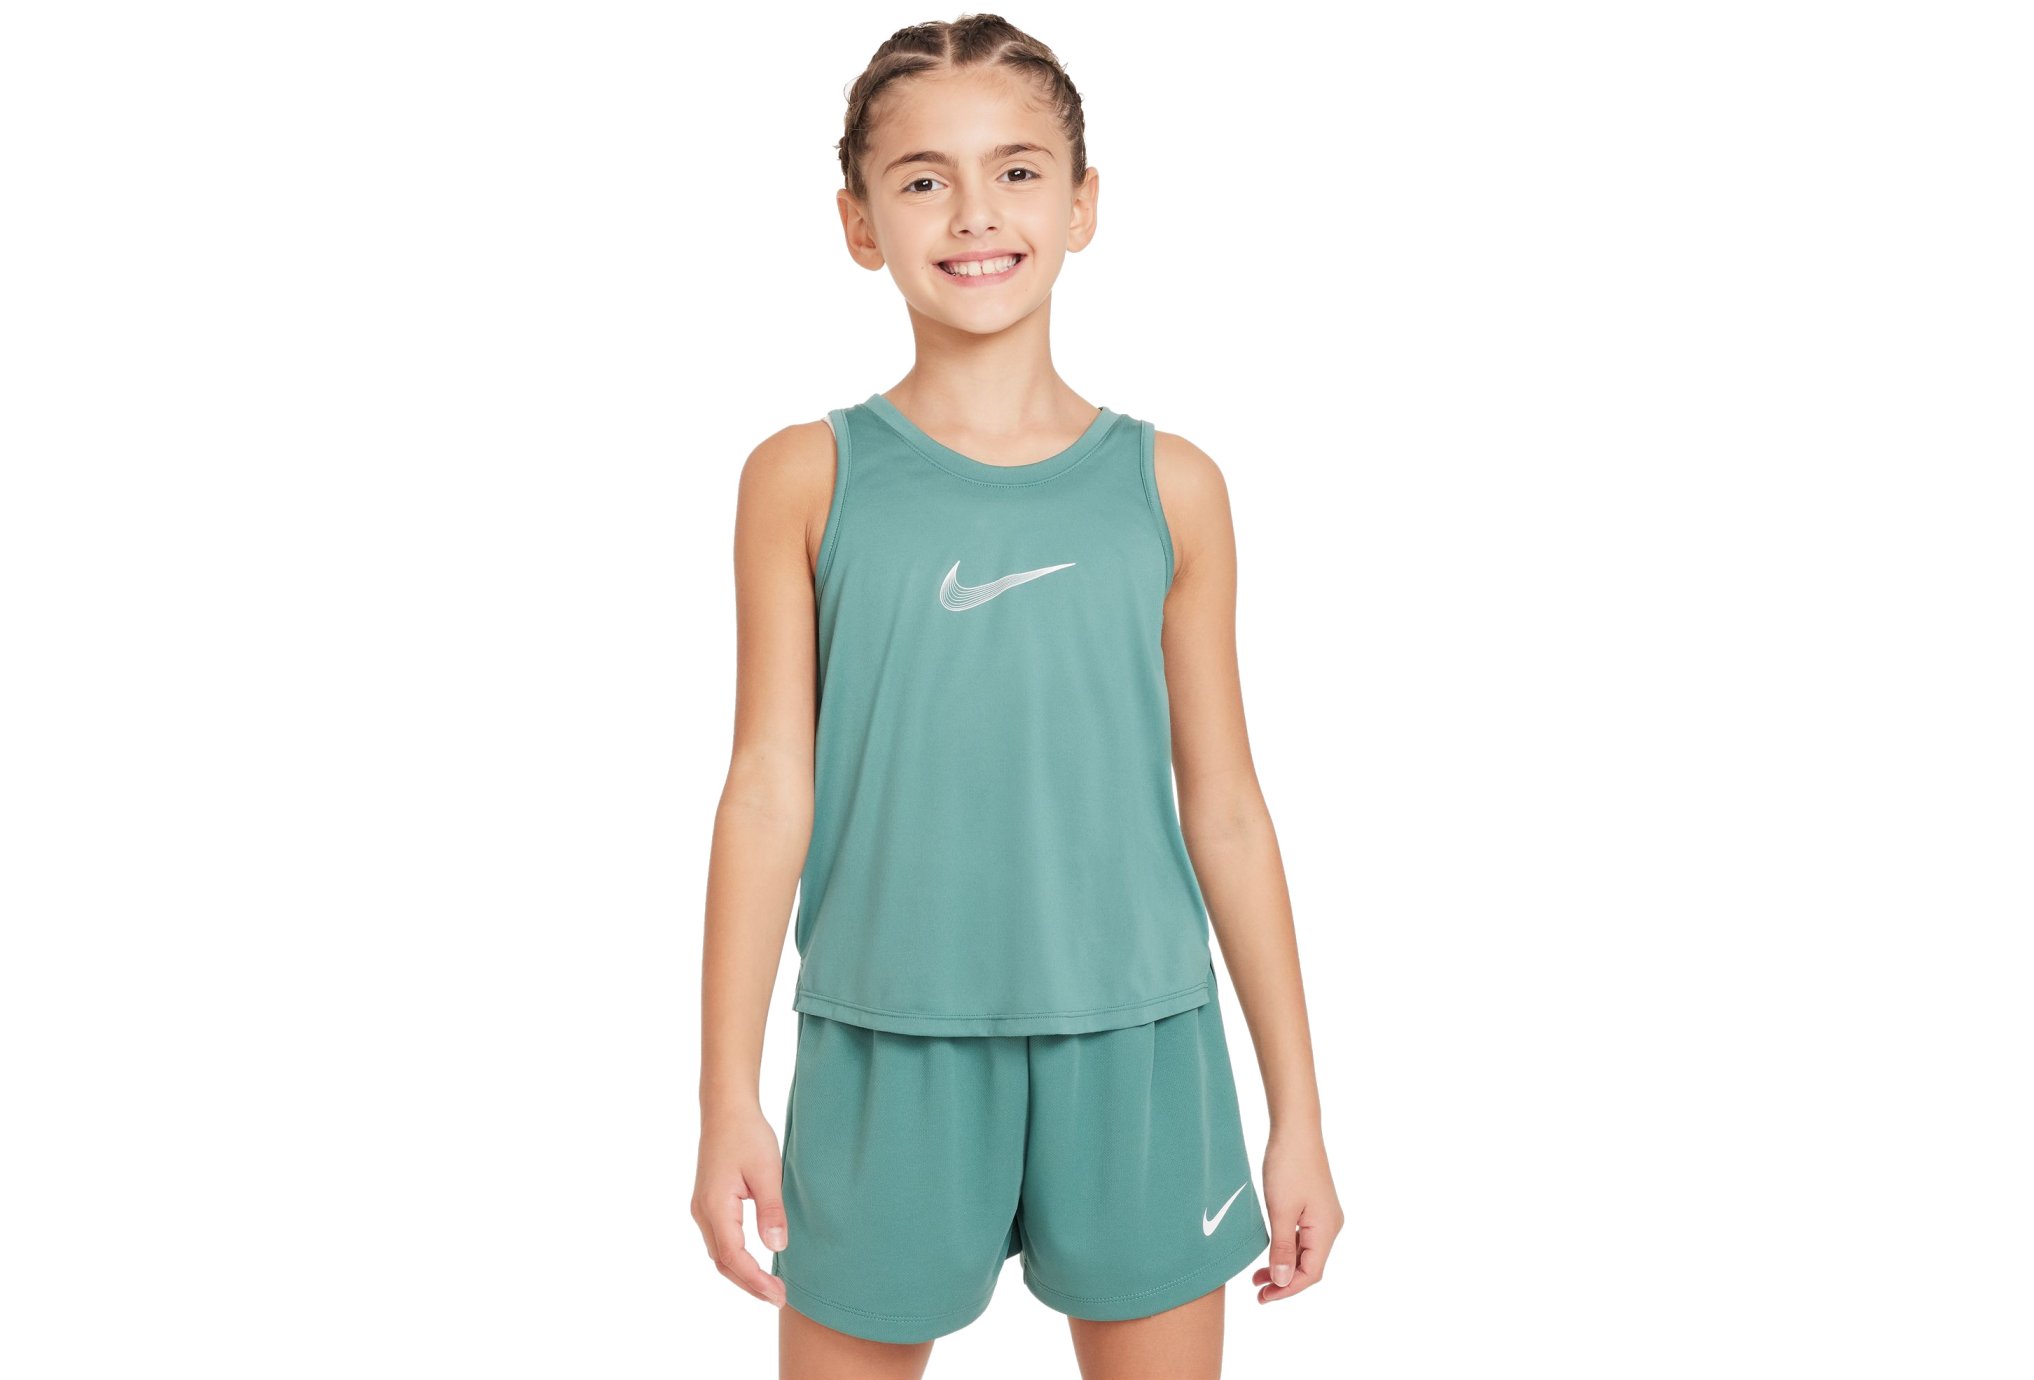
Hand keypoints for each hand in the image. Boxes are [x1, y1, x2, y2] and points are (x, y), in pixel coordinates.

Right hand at [690, 1103, 789, 1309]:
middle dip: (749, 1284)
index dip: (755, 1280)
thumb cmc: (748, 1135)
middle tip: (778, 1298)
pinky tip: (753, 1263)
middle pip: (723, 1262)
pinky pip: (719, 1241)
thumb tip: (776, 1247)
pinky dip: (736, 1258)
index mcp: (715, 1207)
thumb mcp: (767, 1172)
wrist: (726, 1110)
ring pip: (719, 1254)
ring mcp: (702, 1208)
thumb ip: (771, 1211)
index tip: (778, 1294)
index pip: (734, 1257)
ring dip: (742, 1274)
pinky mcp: (707, 1203)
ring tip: (769, 1288)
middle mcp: (702, 1212)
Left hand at [1253, 1125, 1342, 1303]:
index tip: (1263, 1297)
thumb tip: (1283, 1281)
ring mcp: (1324, 1215)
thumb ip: (1283, 1248)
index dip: (1287, 1289)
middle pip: (1310, 1265)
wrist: (1295, 1129)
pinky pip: (1303, 1237)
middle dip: (1284, 1281)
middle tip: (1257, 1292)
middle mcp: (1330, 1225)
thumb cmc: (1287, 1166)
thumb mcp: (1280, 1211)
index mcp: (1326, 1229)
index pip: (1311, 1273)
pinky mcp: (1315, 1206)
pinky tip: (1270, 1250)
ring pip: (1306, 1252)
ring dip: (1284, 1265)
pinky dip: (1287, 1248)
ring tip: (1258, 1277)